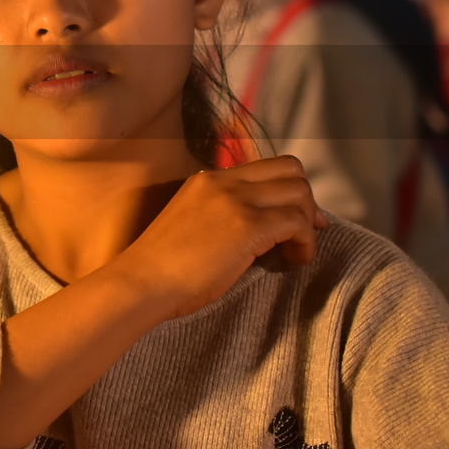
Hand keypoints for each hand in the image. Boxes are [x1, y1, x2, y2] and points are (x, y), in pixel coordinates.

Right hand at [115, 156, 326, 320]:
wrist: (141, 282)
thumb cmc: (160, 269)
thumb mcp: (191, 224)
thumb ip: (220, 215)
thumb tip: (257, 226)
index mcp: (208, 180)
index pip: (267, 166)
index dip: (289, 191)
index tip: (295, 219)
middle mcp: (224, 182)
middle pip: (291, 170)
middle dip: (306, 201)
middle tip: (304, 232)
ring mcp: (237, 201)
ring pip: (299, 192)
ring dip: (307, 222)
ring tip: (297, 251)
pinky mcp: (248, 226)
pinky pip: (297, 222)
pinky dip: (305, 243)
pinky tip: (295, 261)